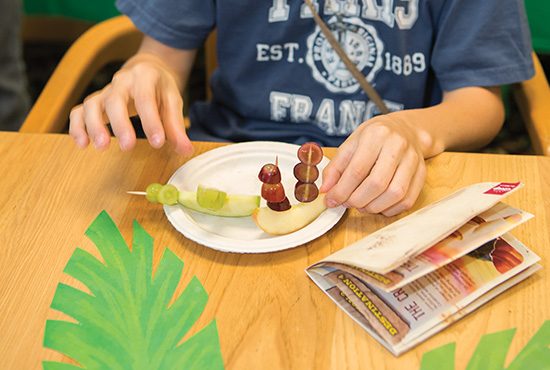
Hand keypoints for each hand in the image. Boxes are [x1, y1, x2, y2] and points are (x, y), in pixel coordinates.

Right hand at [69, 53, 192, 154]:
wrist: (147, 70)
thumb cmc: (160, 89)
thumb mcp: (173, 101)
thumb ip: (177, 126)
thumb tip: (186, 150)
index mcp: (145, 77)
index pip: (146, 99)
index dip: (151, 122)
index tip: (158, 143)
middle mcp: (121, 81)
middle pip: (114, 100)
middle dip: (120, 124)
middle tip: (128, 147)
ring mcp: (105, 91)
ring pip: (91, 104)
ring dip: (94, 126)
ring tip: (101, 147)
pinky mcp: (95, 102)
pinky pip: (79, 111)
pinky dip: (77, 127)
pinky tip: (82, 144)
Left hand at [320, 114, 427, 216]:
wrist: (405, 129)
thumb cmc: (374, 138)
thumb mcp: (351, 144)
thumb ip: (336, 167)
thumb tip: (326, 190)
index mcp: (376, 134)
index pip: (357, 169)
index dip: (342, 190)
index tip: (331, 200)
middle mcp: (398, 145)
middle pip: (377, 183)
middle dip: (357, 200)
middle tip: (347, 203)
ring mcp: (413, 160)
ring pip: (395, 194)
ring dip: (374, 207)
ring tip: (361, 205)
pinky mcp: (422, 174)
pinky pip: (408, 200)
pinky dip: (390, 209)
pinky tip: (378, 206)